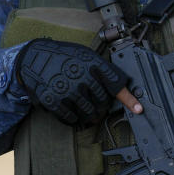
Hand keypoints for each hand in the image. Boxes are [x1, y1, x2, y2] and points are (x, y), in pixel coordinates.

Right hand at [15, 38, 139, 125]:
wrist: (35, 58)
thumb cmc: (64, 57)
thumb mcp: (85, 55)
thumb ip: (102, 70)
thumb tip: (120, 87)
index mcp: (92, 64)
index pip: (115, 83)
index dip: (129, 98)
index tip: (139, 109)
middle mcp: (81, 77)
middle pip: (103, 103)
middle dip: (101, 106)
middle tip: (94, 102)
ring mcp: (67, 90)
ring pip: (89, 113)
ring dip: (89, 115)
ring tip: (82, 107)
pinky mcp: (54, 101)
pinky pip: (71, 119)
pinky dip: (72, 118)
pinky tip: (69, 109)